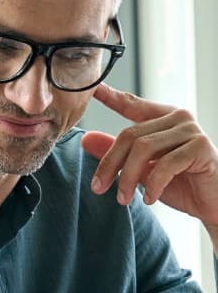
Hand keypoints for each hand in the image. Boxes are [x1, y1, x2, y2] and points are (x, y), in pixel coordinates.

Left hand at [82, 84, 217, 225]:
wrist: (212, 203)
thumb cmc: (180, 184)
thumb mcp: (141, 170)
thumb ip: (117, 154)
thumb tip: (86, 139)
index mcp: (162, 118)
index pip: (131, 105)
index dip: (111, 97)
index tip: (93, 89)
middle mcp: (178, 118)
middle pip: (130, 135)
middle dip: (110, 164)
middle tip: (99, 188)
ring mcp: (191, 130)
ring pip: (143, 148)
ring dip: (128, 178)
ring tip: (123, 198)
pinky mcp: (201, 147)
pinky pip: (165, 164)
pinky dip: (153, 184)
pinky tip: (150, 199)